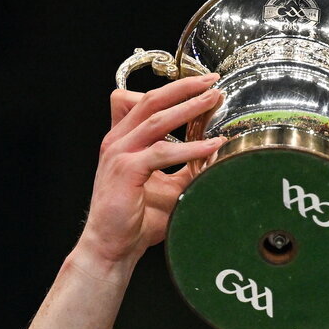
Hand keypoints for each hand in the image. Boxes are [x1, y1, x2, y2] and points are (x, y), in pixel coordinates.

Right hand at [80, 74, 224, 262]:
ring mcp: (119, 153)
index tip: (202, 85)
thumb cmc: (136, 220)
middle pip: (152, 100)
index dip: (174, 89)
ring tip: (214, 101)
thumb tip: (215, 158)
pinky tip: (211, 146)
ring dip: (189, 108)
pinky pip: (162, 152)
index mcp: (124, 140)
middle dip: (184, 87)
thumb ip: (186, 169)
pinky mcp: (126, 170)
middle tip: (213, 81)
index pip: (148, 102)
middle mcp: (118, 141)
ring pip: (157, 120)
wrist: (113, 247)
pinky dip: (190, 148)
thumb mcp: (168, 188)